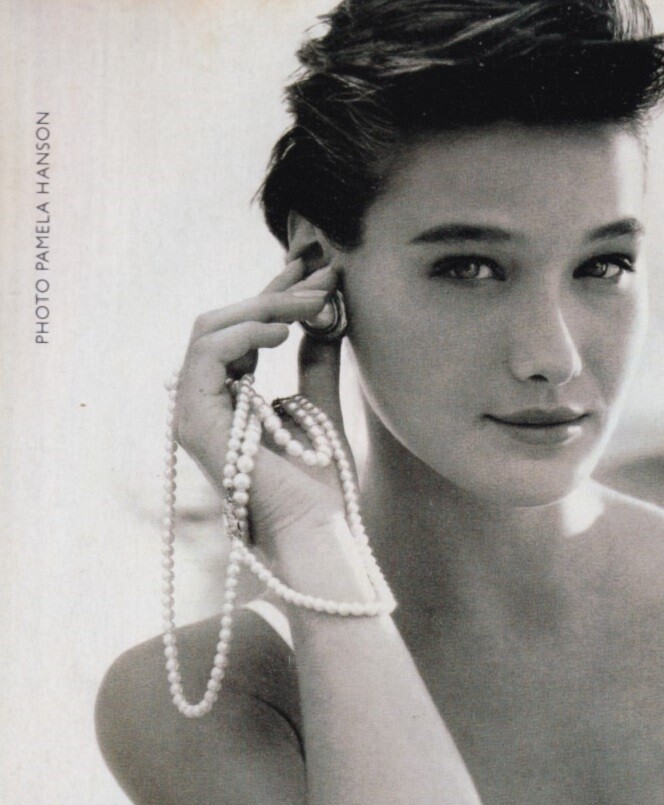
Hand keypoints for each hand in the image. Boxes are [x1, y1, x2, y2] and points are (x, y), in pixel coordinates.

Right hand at [172, 257, 354, 547]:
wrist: (312, 534)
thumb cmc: (320, 489)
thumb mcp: (321, 407)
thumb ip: (317, 361)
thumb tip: (327, 313)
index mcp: (231, 398)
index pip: (246, 332)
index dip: (278, 294)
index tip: (317, 266)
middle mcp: (203, 400)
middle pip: (225, 322)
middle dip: (275, 292)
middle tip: (323, 273)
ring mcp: (191, 410)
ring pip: (212, 329)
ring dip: (266, 309)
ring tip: (313, 303)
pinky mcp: (191, 418)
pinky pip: (208, 353)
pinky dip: (246, 334)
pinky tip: (284, 329)